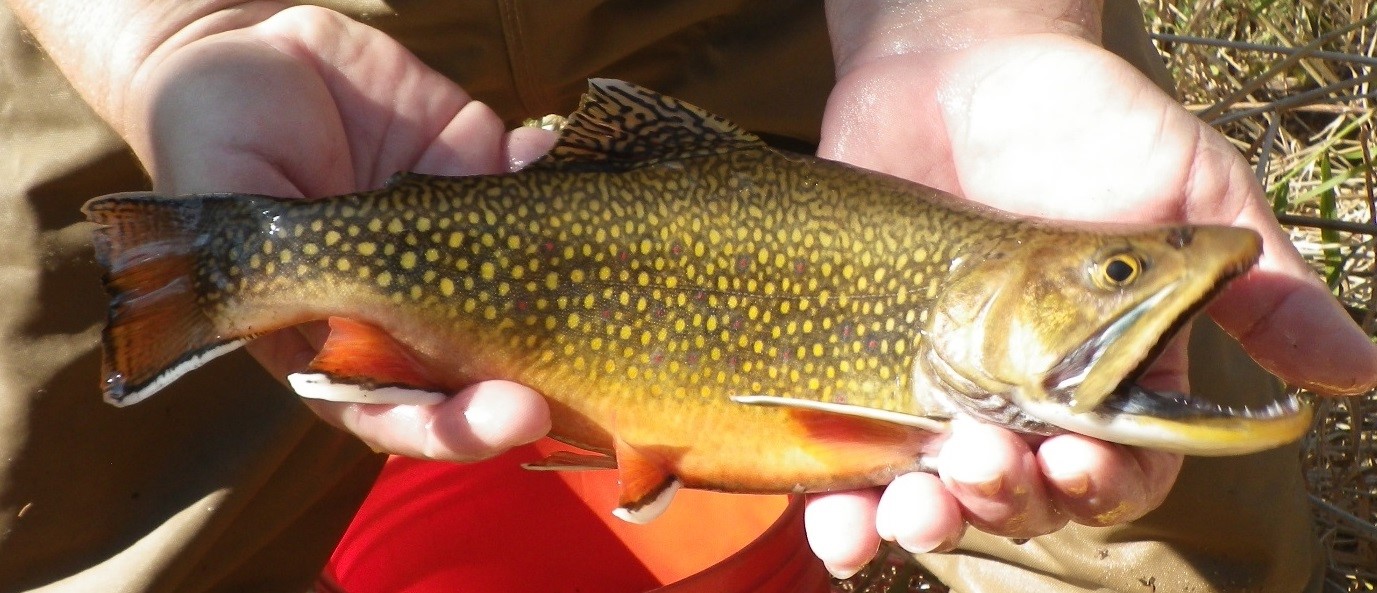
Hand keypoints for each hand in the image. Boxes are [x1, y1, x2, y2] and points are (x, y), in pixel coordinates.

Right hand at [128, 5, 554, 460]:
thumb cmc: (214, 137)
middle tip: (552, 394)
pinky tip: (547, 152)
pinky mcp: (477, 167)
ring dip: (565, 279)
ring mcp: (454, 237)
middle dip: (524, 382)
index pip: (399, 409)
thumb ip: (268, 269)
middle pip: (480, 366)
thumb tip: (327, 334)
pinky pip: (532, 178)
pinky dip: (553, 169)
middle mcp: (410, 298)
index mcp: (338, 331)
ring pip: (530, 279)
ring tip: (582, 268)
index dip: (449, 430)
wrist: (240, 44)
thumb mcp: (225, 211)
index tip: (502, 423)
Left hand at [806, 0, 1376, 576]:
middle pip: (1022, 496)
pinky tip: (835, 516)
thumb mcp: (1191, 187)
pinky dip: (837, 503)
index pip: (1118, 470)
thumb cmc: (1086, 118)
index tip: (1076, 462)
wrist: (957, 62)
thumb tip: (1360, 372)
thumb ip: (1262, 285)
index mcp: (1108, 373)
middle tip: (985, 460)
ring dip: (921, 520)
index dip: (1101, 486)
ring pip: (932, 493)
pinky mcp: (859, 364)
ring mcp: (935, 383)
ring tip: (910, 503)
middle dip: (1005, 500)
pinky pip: (844, 454)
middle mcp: (1021, 394)